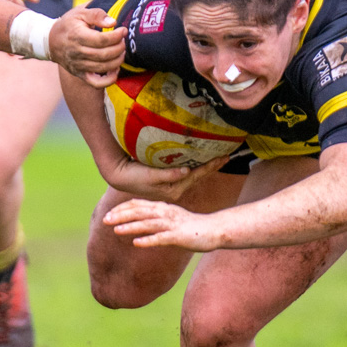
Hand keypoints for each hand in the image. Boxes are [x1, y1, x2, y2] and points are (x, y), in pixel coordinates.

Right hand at [47, 6, 124, 86]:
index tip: (123, 30)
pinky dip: (109, 80)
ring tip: (121, 51)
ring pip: (103, 68)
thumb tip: (113, 22)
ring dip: (117, 61)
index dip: (116, 36)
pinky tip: (115, 69)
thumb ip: (97, 14)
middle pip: (104, 54)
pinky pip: (96, 83)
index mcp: (77, 36)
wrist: (51, 41)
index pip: (101, 40)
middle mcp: (77, 52)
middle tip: (123, 41)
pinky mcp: (80, 74)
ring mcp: (78, 65)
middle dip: (119, 48)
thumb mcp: (80, 13)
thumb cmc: (69, 25)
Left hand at [101, 197, 225, 250]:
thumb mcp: (172, 218)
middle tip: (105, 220)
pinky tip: (137, 243)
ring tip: (116, 230)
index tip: (109, 214)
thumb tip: (142, 221)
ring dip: (131, 226)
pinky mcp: (179, 236)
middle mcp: (166, 213)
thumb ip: (158, 218)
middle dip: (121, 215)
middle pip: (140, 212)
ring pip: (148, 223)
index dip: (122, 208)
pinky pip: (162, 238)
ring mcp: (173, 224)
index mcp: (163, 208)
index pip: (139, 204)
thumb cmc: (193, 226)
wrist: (215, 229)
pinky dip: (149, 240)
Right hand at [102, 150, 233, 201]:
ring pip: (193, 174)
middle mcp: (175, 189)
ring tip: (218, 158)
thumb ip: (168, 174)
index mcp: (174, 190)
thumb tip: (187, 170)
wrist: (119, 176)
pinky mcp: (167, 181)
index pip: (197, 175)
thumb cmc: (133, 176)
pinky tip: (199, 161)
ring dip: (205, 166)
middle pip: (198, 175)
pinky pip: (185, 172)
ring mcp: (172, 186)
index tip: (224, 157)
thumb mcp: (150, 176)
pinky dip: (194, 165)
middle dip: (212, 165)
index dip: (211, 165)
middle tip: (227, 156)